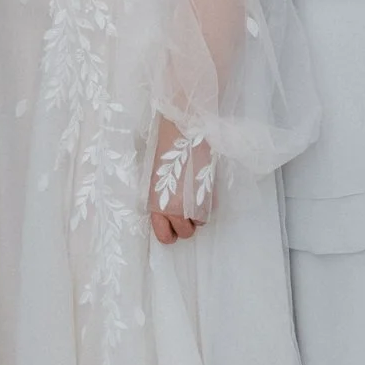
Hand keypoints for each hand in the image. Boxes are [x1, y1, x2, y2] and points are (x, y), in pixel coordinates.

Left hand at [149, 117, 210, 245]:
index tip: (170, 227)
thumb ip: (158, 195)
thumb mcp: (153, 175)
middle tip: (183, 212)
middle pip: (186, 233)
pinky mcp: (210, 191)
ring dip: (197, 215)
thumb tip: (162, 204)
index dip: (168, 234)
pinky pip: (211, 208)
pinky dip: (207, 204)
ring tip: (192, 199)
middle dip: (185, 226)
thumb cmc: (164, 147)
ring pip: (200, 223)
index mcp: (157, 203)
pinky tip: (201, 190)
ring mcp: (194, 201)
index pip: (164, 235)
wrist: (183, 129)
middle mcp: (175, 207)